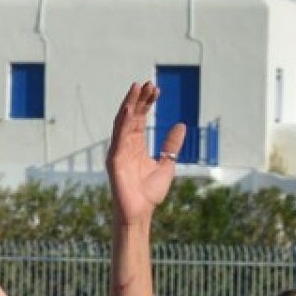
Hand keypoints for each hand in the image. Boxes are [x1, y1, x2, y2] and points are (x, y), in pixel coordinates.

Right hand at [108, 82, 181, 220]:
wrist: (141, 212)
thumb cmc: (149, 192)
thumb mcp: (166, 164)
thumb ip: (171, 145)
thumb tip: (181, 125)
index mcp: (136, 146)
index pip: (141, 119)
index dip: (147, 104)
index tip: (156, 89)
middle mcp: (125, 145)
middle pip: (132, 117)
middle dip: (139, 99)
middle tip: (148, 83)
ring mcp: (118, 151)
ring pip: (123, 123)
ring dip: (130, 105)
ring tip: (137, 88)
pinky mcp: (114, 160)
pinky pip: (118, 138)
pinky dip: (124, 123)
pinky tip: (130, 110)